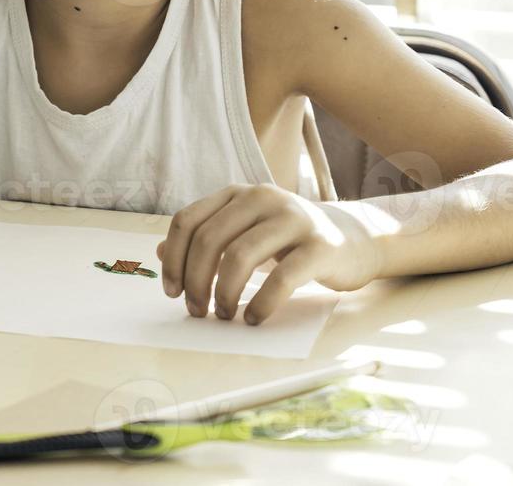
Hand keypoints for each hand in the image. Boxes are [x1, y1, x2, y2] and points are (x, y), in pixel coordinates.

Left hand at [156, 183, 380, 325]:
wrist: (353, 239)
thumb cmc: (289, 241)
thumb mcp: (245, 232)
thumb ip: (206, 237)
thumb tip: (159, 253)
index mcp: (237, 194)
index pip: (187, 221)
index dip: (173, 259)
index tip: (171, 292)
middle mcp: (261, 198)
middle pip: (208, 240)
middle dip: (194, 281)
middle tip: (197, 310)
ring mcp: (293, 218)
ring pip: (239, 256)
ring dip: (223, 294)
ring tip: (224, 315)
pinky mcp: (320, 246)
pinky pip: (281, 278)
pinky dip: (260, 304)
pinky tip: (253, 318)